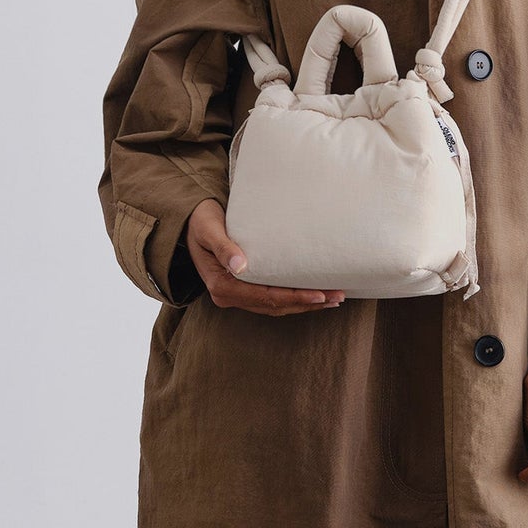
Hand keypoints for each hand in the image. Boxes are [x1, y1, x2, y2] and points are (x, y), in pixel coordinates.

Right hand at [186, 199, 344, 314]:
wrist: (190, 221)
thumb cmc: (200, 221)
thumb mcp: (208, 230)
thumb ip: (223, 247)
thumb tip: (240, 265)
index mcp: (221, 285)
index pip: (265, 297)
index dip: (294, 297)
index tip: (320, 294)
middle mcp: (229, 295)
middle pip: (275, 305)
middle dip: (307, 303)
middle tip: (337, 297)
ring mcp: (236, 294)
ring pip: (276, 306)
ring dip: (305, 304)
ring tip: (333, 299)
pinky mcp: (243, 288)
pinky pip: (272, 298)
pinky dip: (294, 298)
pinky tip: (314, 294)